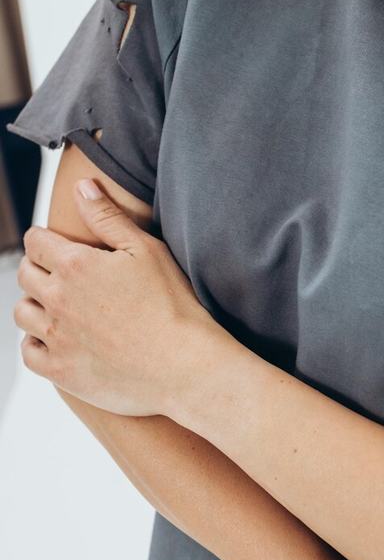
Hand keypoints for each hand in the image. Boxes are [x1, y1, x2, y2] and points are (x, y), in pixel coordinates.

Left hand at [13, 177, 233, 415]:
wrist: (185, 365)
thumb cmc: (173, 304)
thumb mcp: (146, 250)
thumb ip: (108, 216)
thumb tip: (81, 187)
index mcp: (75, 265)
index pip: (36, 241)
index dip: (46, 240)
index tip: (59, 246)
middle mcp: (58, 300)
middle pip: (25, 275)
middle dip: (40, 269)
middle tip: (64, 276)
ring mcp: (56, 338)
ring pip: (23, 313)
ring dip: (36, 305)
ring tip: (61, 307)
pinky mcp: (61, 371)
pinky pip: (29, 352)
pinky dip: (37, 342)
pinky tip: (59, 339)